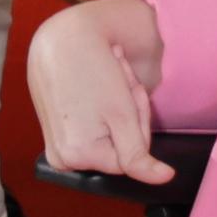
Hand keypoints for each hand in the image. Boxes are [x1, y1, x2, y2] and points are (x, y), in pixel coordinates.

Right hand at [25, 0, 170, 184]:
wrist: (60, 37)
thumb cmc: (92, 70)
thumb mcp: (123, 115)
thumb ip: (140, 156)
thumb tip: (163, 178)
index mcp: (78, 157)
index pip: (132, 157)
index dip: (137, 124)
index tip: (128, 93)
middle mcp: (62, 158)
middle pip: (119, 149)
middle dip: (128, 117)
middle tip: (118, 84)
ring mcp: (55, 147)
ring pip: (108, 138)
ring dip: (118, 111)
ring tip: (108, 80)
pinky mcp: (53, 133)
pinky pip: (91, 131)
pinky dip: (101, 110)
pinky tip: (96, 86)